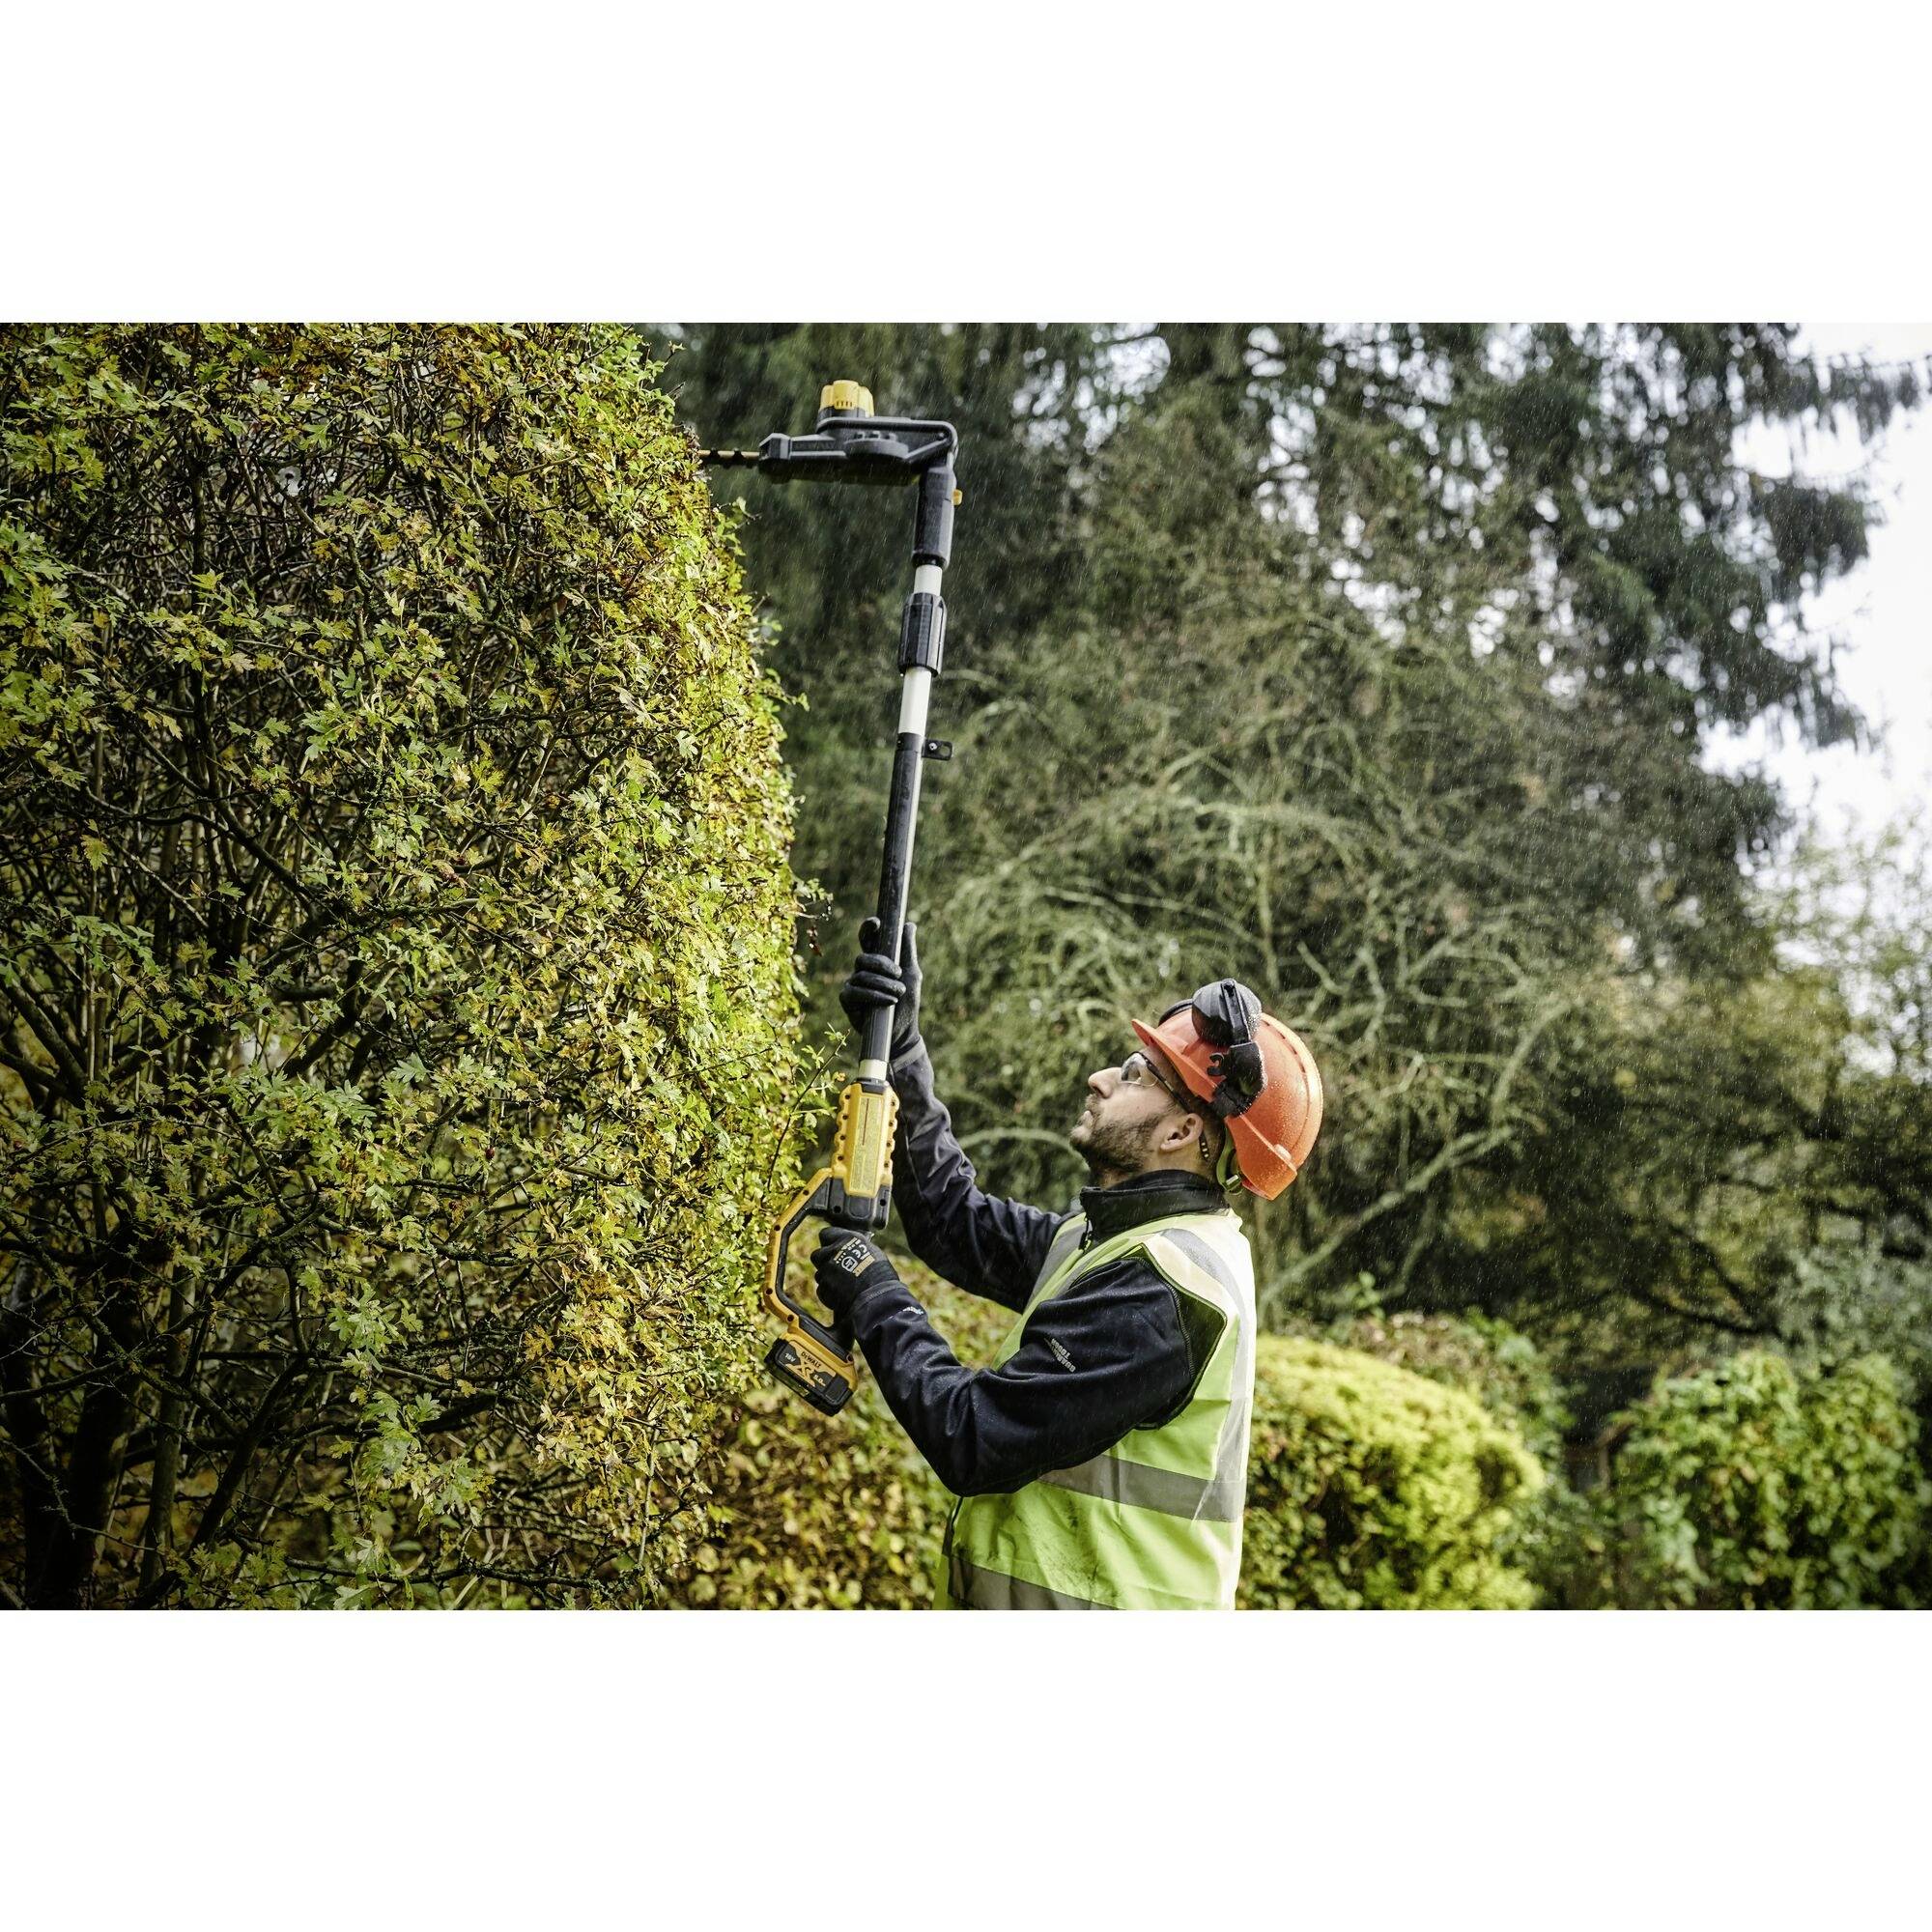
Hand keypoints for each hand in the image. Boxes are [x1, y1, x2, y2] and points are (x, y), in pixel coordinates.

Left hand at [811, 1226, 900, 1319]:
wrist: (878, 1297)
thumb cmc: (881, 1276)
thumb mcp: (872, 1253)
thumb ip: (855, 1248)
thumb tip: (850, 1249)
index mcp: (847, 1239)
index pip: (826, 1234)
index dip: (829, 1242)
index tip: (832, 1248)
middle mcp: (834, 1252)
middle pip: (817, 1254)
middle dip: (823, 1261)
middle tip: (835, 1268)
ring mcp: (827, 1269)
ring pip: (820, 1273)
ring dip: (828, 1278)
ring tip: (843, 1285)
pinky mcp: (824, 1287)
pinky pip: (822, 1289)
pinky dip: (829, 1293)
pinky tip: (842, 1295)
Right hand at [838, 917, 921, 1053]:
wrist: (902, 1032)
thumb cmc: (907, 1004)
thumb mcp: (912, 974)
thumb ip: (908, 950)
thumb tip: (908, 924)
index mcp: (877, 961)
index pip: (868, 940)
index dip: (868, 929)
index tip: (876, 923)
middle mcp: (862, 971)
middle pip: (862, 957)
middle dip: (881, 964)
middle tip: (898, 974)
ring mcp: (853, 984)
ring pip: (861, 975)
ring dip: (883, 984)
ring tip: (898, 994)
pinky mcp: (847, 1000)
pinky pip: (854, 991)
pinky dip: (873, 995)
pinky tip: (887, 1001)